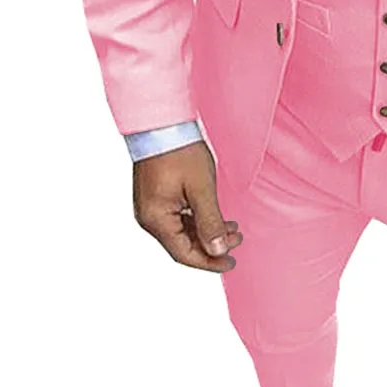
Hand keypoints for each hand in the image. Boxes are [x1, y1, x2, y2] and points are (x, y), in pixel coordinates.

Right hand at [132, 139, 242, 272]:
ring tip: (232, 228)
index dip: (209, 262)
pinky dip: (196, 221)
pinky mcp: (154, 198)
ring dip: (206, 232)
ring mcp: (150, 208)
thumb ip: (210, 222)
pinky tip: (215, 217)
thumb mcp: (202, 189)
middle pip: (182, 244)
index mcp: (156, 219)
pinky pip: (176, 219)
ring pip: (181, 232)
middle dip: (212, 245)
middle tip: (238, 238)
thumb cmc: (180, 152)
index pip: (184, 254)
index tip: (231, 262)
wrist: (161, 124)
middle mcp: (148, 218)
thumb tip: (218, 251)